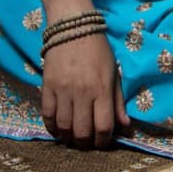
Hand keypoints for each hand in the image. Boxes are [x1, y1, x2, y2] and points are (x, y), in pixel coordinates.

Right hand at [41, 33, 129, 147]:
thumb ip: (118, 102)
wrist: (73, 28)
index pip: (104, 126)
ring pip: (63, 126)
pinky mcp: (47, 86)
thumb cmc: (98, 51)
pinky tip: (58, 128)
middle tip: (87, 142)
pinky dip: (52, 127)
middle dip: (85, 143)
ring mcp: (62, 90)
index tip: (102, 142)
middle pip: (82, 131)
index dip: (103, 141)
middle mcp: (82, 92)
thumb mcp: (114, 74)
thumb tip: (125, 127)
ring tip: (72, 137)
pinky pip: (47, 115)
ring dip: (68, 138)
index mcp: (102, 89)